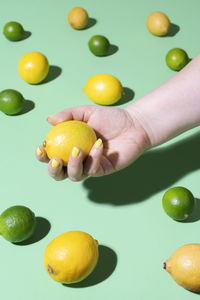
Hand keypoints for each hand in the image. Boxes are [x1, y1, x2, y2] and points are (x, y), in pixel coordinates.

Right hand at [35, 105, 149, 180]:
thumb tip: (48, 120)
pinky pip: (93, 169)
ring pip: (75, 176)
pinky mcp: (103, 170)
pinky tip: (98, 145)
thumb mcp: (87, 112)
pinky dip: (93, 158)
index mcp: (70, 146)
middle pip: (60, 173)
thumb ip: (68, 115)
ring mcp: (90, 166)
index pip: (52, 155)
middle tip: (55, 160)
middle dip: (53, 171)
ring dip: (72, 165)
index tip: (41, 147)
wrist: (134, 124)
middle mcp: (78, 159)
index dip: (43, 156)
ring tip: (77, 150)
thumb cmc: (111, 117)